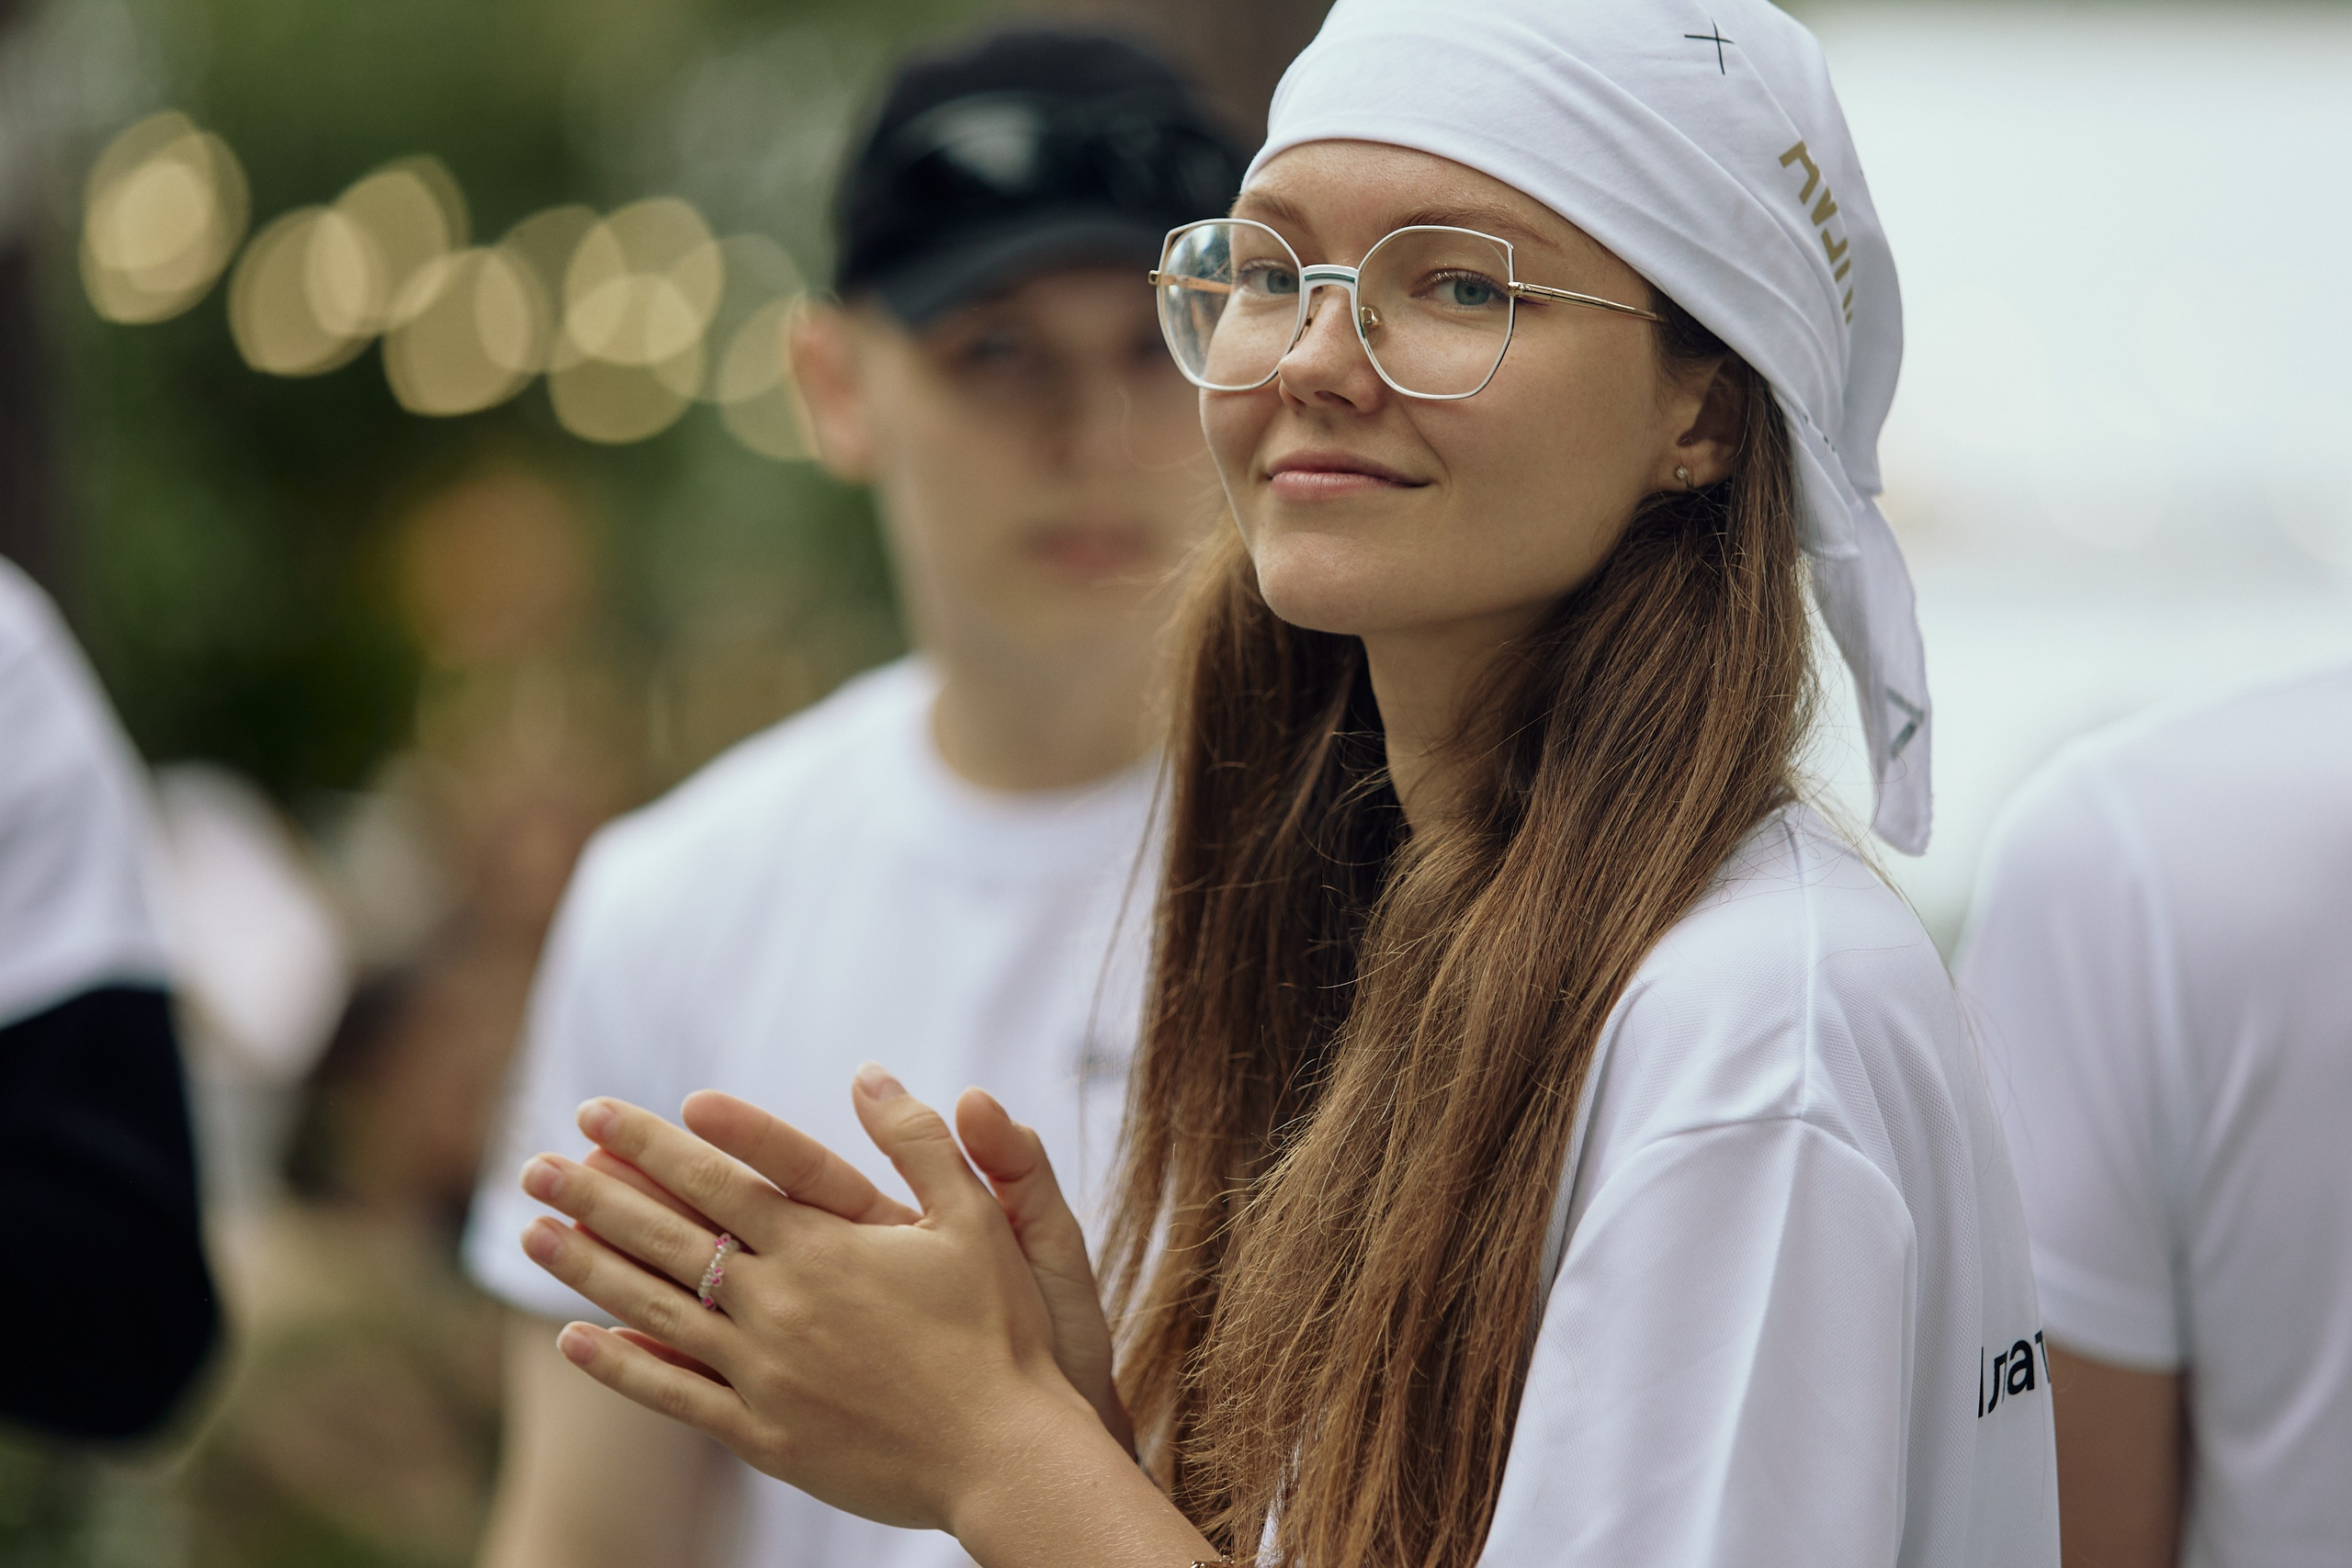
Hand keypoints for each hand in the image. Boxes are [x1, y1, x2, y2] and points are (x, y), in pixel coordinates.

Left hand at [515, 1072, 1101, 1532]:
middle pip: (668, 1235)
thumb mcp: (977, 1220)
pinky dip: (620, 1367)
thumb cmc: (1000, 1332)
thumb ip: (921, 1141)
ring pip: (656, 1309)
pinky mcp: (765, 1433)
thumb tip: (869, 1073)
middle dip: (595, 1194)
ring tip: (532, 1233)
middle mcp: (782, 1302)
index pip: (718, 1177)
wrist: (1005, 1455)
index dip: (653, 1142)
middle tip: (535, 1164)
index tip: (597, 1112)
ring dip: (588, 1269)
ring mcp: (766, 1372)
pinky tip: (576, 1341)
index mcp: (826, 1244)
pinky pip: (675, 1394)